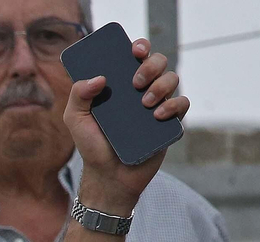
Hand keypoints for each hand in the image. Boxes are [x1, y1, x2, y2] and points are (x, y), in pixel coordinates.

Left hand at [63, 38, 188, 213]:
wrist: (109, 176)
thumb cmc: (92, 146)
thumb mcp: (76, 120)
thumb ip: (78, 96)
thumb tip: (99, 78)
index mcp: (121, 85)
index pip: (136, 56)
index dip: (140, 47)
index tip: (135, 50)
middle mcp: (142, 90)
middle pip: (159, 62)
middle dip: (151, 65)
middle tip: (135, 83)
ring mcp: (158, 105)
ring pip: (172, 79)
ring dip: (162, 85)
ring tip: (144, 104)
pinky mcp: (170, 123)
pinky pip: (183, 104)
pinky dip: (174, 105)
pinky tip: (157, 116)